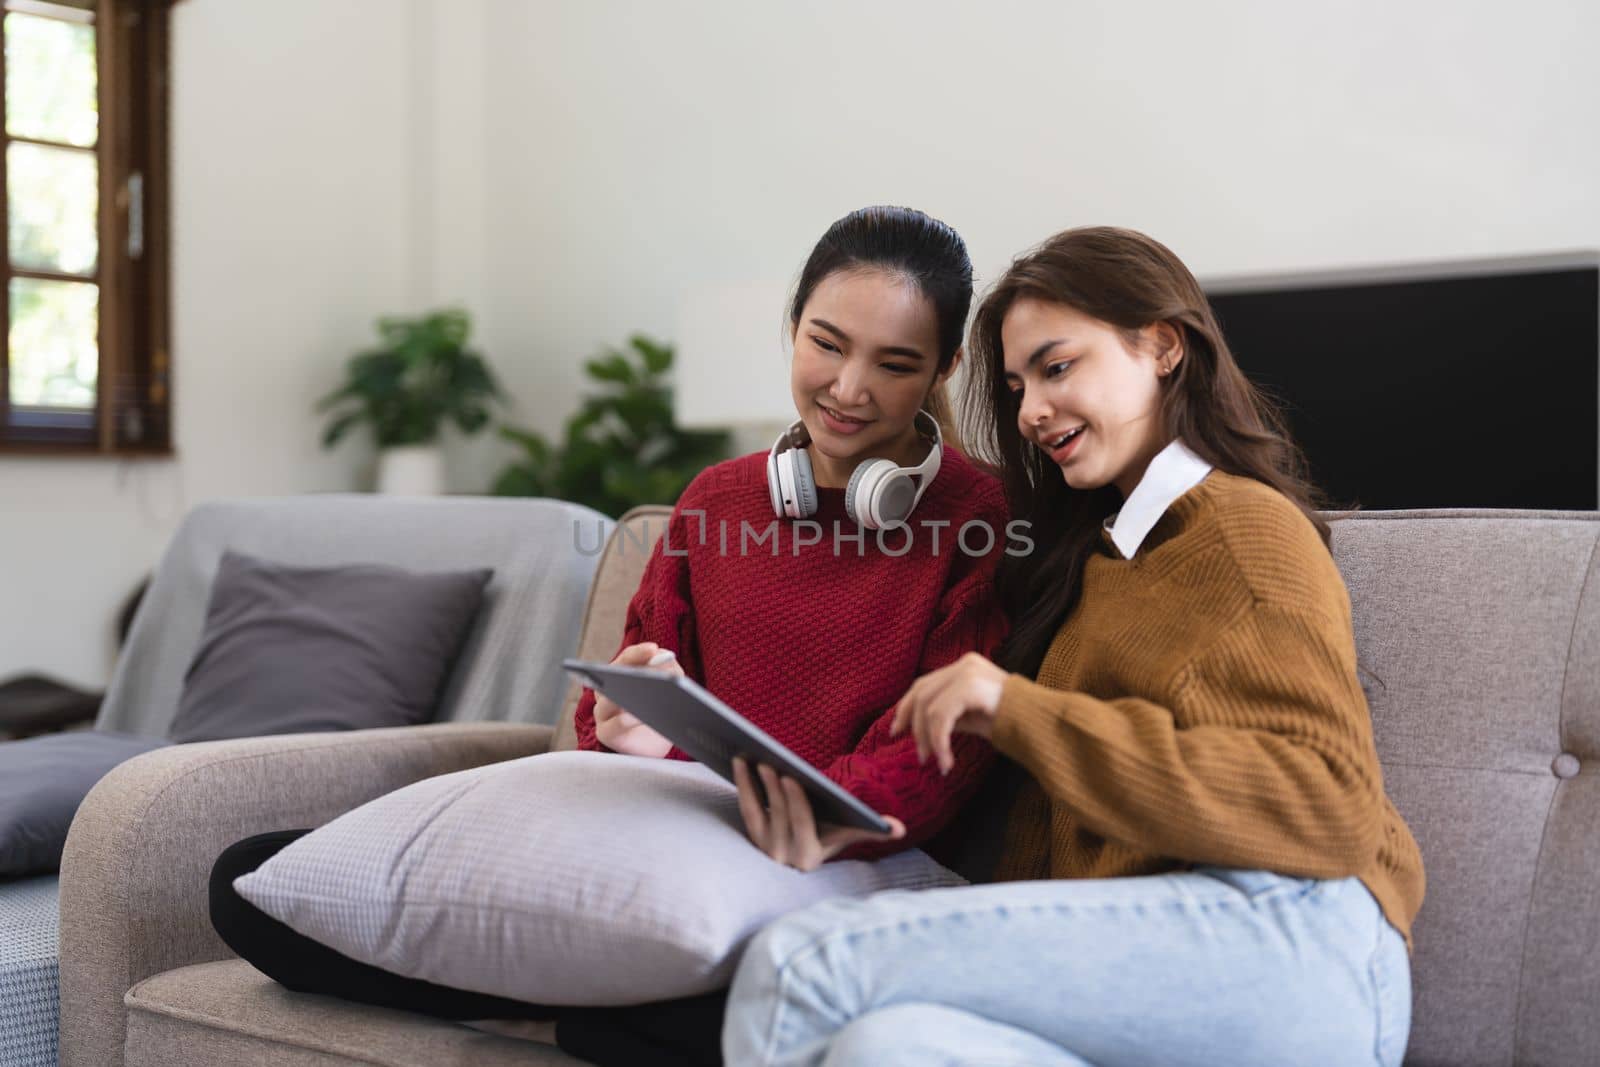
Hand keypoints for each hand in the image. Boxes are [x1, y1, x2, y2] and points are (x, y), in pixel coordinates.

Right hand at [592, 642, 678, 756]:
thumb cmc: (659, 711)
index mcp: (621, 674)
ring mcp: (603, 712)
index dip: (639, 653)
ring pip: (609, 701)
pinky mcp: (606, 733)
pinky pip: (613, 726)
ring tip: (645, 692)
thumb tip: (668, 660)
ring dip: (627, 695)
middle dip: (635, 672)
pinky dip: (624, 720)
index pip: (627, 658)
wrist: (653, 744)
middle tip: (653, 673)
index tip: (653, 649)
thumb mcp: (668, 687)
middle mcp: (607, 689)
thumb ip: (669, 670)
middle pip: (614, 676)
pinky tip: (636, 716)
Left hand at [732, 757, 903, 871]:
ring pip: (757, 813)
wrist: (803, 857)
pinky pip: (746, 809)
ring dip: (752, 784)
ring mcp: (765, 848)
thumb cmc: (832, 837)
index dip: (795, 801)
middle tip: (768, 760)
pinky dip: (743, 785)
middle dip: (772, 788)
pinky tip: (740, 762)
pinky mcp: (752, 838)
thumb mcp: (851, 835)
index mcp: (810, 856)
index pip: (801, 826)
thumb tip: (899, 828)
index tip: (790, 776)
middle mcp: (784, 857)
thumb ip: (874, 830)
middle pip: (777, 816)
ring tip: (749, 756)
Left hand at [890, 651, 1007, 773]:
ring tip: (936, 762)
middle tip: (919, 755)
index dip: (906, 708)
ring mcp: (968, 671)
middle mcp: (964, 663)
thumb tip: (918, 729)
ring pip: (929, 706)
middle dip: (914, 726)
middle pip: (921, 693)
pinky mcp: (971, 685)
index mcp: (964, 666)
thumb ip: (948, 715)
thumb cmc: (1012, 723)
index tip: (897, 731)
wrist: (1042, 725)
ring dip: (928, 739)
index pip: (924, 684)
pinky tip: (947, 761)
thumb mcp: (972, 717)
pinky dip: (939, 741)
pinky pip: (942, 716)